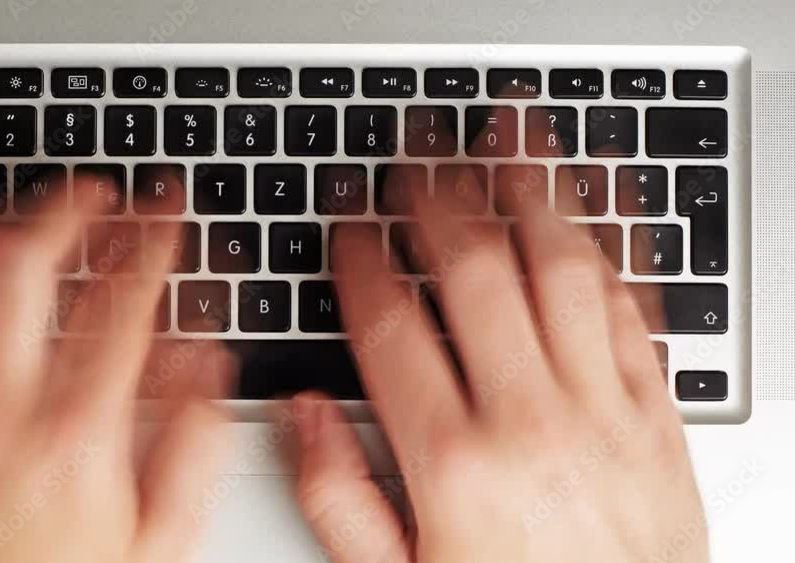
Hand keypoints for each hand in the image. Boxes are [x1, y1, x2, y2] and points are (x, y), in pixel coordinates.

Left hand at [0, 175, 234, 562]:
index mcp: (77, 433)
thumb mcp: (158, 542)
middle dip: (68, 208)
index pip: (123, 302)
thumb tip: (209, 367)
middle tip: (96, 192)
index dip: (154, 239)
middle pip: (25, 265)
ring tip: (19, 209)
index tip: (166, 212)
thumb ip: (195, 447)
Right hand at [285, 163, 706, 561]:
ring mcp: (601, 410)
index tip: (348, 216)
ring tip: (507, 136)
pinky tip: (595, 201)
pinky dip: (613, 244)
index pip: (391, 328)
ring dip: (530, 192)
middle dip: (437, 198)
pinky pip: (635, 308)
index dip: (361, 257)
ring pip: (562, 271)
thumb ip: (337, 496)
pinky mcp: (657, 414)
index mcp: (452, 462)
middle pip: (476, 275)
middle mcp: (528, 421)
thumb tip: (303, 414)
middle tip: (415, 149)